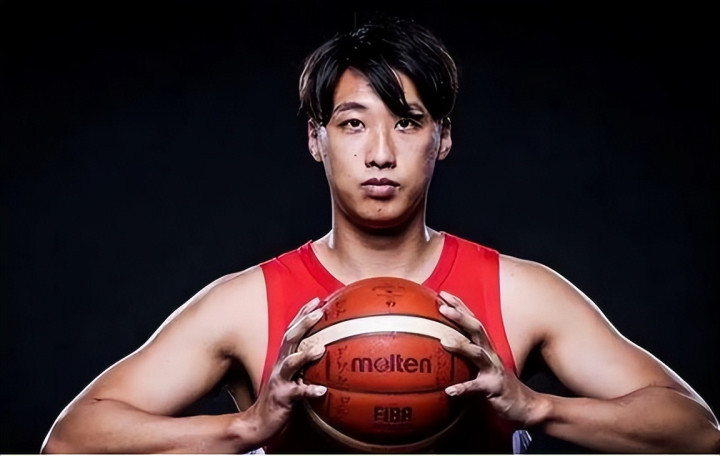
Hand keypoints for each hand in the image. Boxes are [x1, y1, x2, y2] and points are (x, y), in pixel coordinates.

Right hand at [243, 298, 326, 444]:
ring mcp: (280, 380)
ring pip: (291, 364)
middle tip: (319, 311)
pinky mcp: (282, 398)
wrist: (259, 423)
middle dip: (303, 324)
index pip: (293, 331)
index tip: (317, 300)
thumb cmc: (281, 397)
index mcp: (284, 357)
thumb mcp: (294, 376)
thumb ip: (306, 363)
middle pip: (290, 339)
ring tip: (320, 348)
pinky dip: (309, 391)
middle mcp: (280, 365)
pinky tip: (322, 390)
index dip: (302, 314)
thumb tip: (328, 351)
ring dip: (305, 355)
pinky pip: (297, 393)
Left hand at [438, 291, 545, 426]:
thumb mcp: (481, 364)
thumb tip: (441, 343)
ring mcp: (493, 369)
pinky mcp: (494, 388)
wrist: (524, 404)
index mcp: (485, 346)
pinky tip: (450, 391)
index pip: (472, 321)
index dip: (460, 306)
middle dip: (460, 317)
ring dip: (461, 346)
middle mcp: (490, 353)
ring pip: (477, 354)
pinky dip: (463, 388)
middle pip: (476, 330)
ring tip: (444, 341)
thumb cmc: (496, 382)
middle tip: (443, 307)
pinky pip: (477, 387)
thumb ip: (465, 353)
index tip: (443, 293)